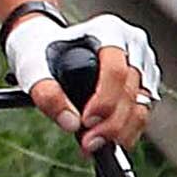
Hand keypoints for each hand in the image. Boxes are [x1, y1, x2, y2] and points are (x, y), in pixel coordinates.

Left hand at [5, 7, 154, 153]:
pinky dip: (125, 129)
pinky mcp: (144, 82)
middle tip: (88, 144)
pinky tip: (105, 140)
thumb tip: (72, 124)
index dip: (105, 100)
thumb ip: (46, 94)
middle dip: (112, 123)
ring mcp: (142, 64)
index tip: (86, 122)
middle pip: (132, 90)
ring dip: (122, 130)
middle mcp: (133, 45)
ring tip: (95, 145)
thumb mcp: (32, 69)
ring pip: (142, 104)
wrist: (44, 45)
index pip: (117, 70)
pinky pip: (141, 110)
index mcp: (109, 31)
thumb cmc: (39, 51)